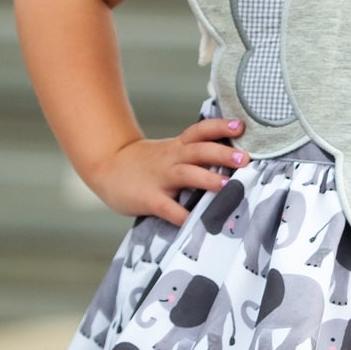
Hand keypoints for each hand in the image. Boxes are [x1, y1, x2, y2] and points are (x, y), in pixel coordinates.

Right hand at [80, 117, 247, 225]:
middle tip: (244, 158)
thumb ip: (196, 155)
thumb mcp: (171, 152)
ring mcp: (160, 178)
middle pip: (199, 150)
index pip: (201, 131)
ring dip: (208, 178)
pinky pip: (168, 208)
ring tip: (228, 185)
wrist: (106, 167)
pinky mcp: (149, 199)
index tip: (241, 127)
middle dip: (222, 153)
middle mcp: (172, 159)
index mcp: (178, 146)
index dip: (220, 127)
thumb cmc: (146, 164)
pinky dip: (183, 215)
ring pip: (187, 174)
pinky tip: (197, 223)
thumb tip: (234, 162)